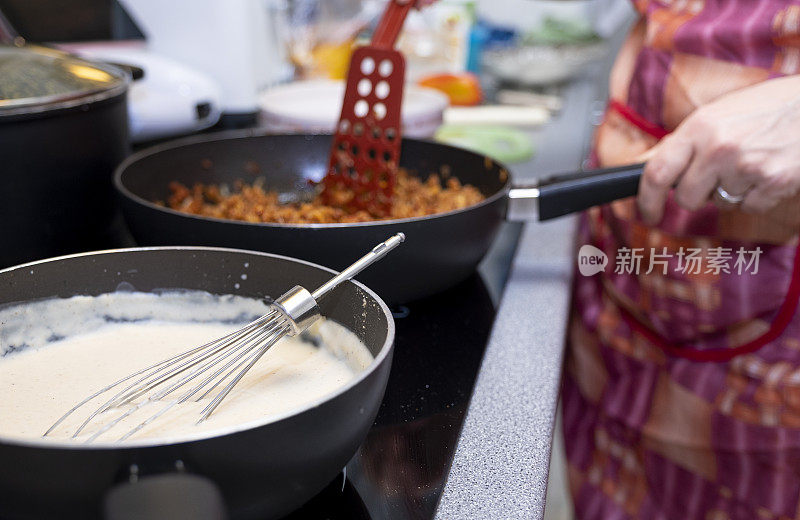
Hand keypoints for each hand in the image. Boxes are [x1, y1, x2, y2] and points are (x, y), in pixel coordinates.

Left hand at [637, 75, 799, 224]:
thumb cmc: (766, 108)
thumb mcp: (718, 113)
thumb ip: (683, 142)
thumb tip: (644, 165)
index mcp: (699, 126)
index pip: (656, 172)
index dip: (646, 199)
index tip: (646, 212)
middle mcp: (718, 147)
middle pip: (685, 197)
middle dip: (695, 195)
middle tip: (713, 177)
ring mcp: (746, 166)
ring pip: (719, 203)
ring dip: (730, 191)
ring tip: (749, 162)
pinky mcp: (773, 182)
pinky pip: (749, 207)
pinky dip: (756, 196)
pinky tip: (767, 171)